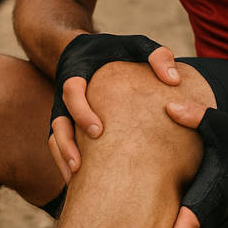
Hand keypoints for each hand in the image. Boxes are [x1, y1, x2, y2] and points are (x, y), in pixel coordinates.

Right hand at [47, 34, 180, 181]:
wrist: (87, 51)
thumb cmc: (115, 50)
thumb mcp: (136, 44)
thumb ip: (155, 55)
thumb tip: (174, 81)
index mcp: (79, 73)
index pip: (71, 91)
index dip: (81, 111)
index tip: (98, 130)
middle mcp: (66, 96)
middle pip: (57, 122)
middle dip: (67, 145)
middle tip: (82, 165)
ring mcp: (63, 112)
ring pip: (54, 139)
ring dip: (63, 159)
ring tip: (77, 180)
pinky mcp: (67, 126)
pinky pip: (59, 147)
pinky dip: (65, 163)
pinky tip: (81, 183)